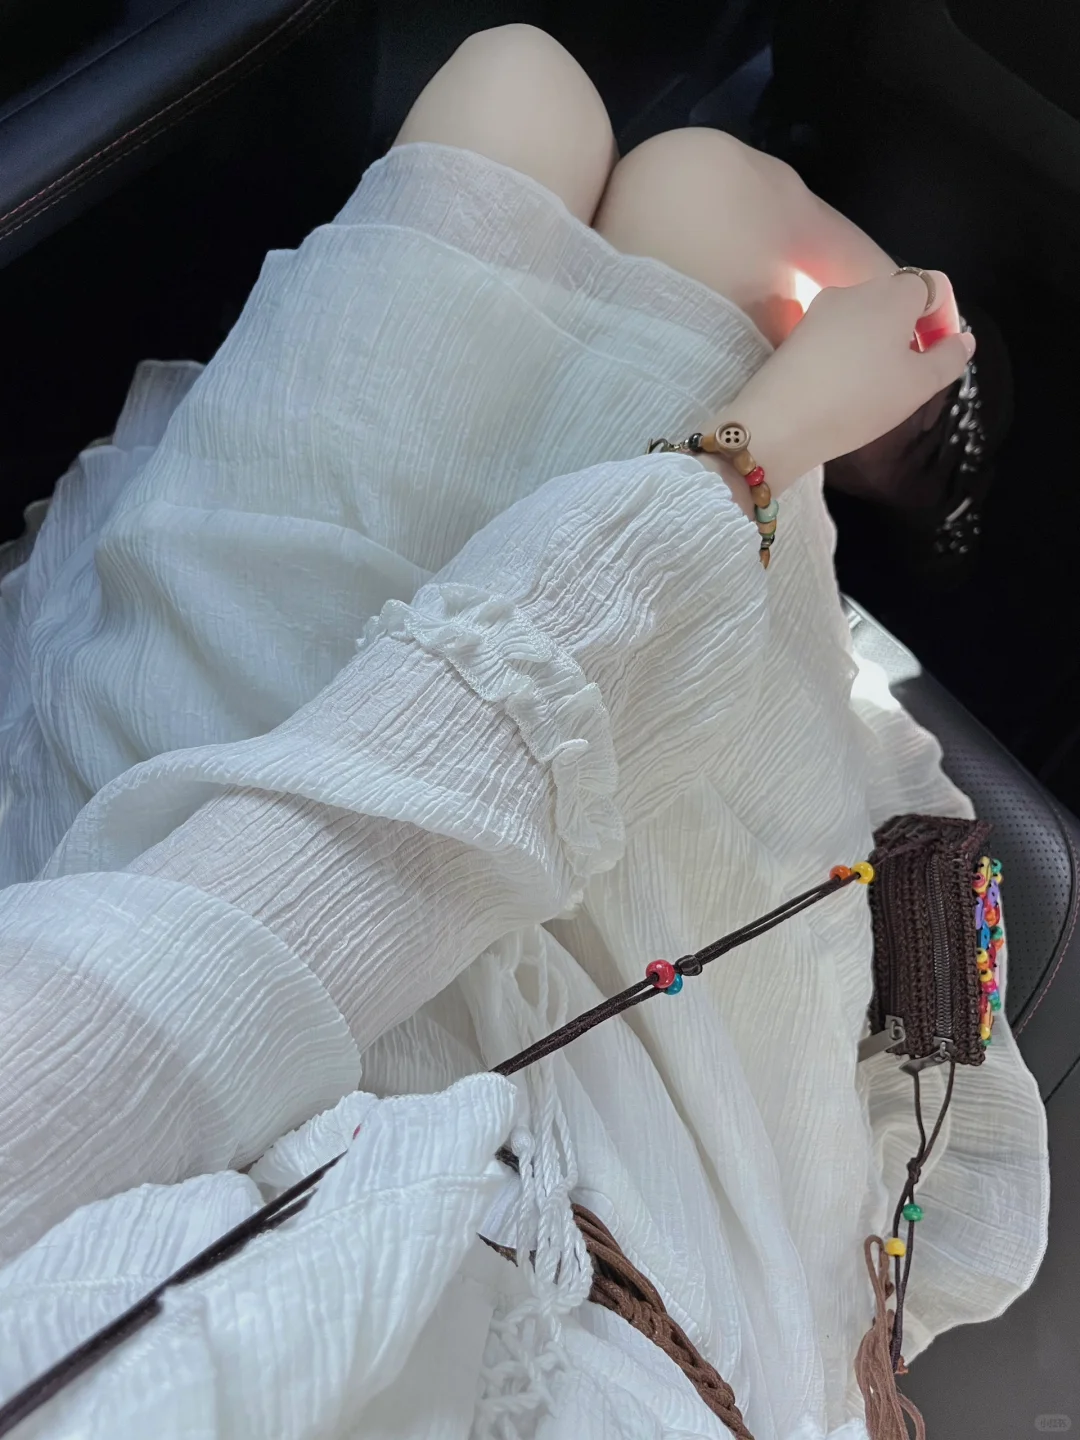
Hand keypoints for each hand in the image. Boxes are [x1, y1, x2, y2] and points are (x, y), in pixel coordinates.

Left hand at [719, 270, 974, 490]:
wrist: (779, 422)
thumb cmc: (858, 400)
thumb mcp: (918, 385)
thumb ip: (948, 358)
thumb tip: (963, 340)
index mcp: (893, 293)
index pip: (935, 285)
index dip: (946, 318)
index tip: (939, 355)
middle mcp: (856, 290)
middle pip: (899, 297)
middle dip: (913, 330)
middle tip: (911, 374)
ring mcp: (822, 308)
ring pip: (867, 315)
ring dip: (882, 342)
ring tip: (878, 385)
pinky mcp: (798, 331)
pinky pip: (839, 332)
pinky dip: (852, 351)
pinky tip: (845, 386)